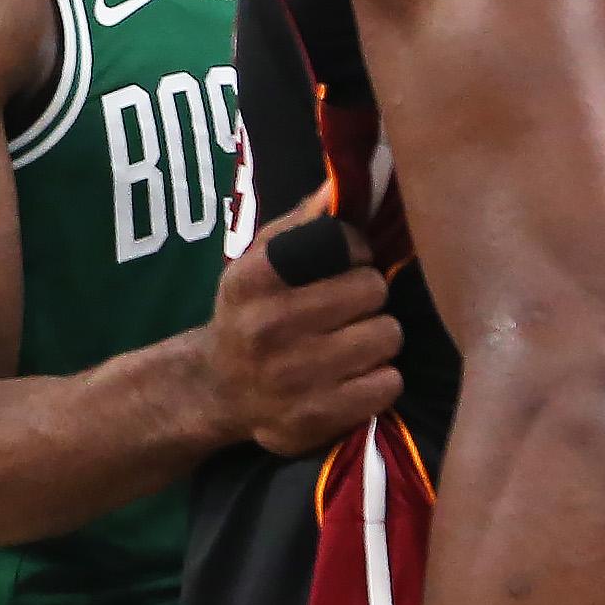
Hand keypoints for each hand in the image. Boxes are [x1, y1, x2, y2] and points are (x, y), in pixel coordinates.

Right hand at [204, 189, 403, 458]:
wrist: (216, 389)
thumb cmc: (251, 314)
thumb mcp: (258, 262)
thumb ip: (302, 225)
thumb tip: (342, 187)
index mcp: (255, 280)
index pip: (345, 245)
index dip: (356, 254)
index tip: (344, 267)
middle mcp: (269, 327)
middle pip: (373, 291)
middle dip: (370, 298)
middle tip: (351, 310)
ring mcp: (293, 377)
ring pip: (387, 337)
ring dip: (378, 339)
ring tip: (353, 343)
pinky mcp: (316, 417)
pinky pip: (388, 384)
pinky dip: (380, 379)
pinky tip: (355, 376)